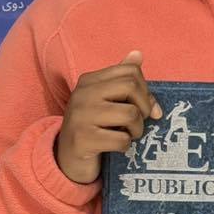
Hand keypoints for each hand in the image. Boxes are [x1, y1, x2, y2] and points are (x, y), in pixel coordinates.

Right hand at [56, 51, 161, 184]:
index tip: (147, 108)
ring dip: (137, 129)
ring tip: (128, 135)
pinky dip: (126, 146)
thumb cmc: (92, 127)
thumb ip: (121, 79)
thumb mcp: (106, 100)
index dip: (146, 90)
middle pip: (131, 87)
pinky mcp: (82, 139)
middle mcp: (82, 94)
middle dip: (144, 108)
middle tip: (138, 123)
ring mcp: (81, 116)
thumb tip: (138, 54)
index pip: (130, 71)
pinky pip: (121, 139)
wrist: (66, 159)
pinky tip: (117, 147)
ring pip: (130, 114)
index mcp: (89, 81)